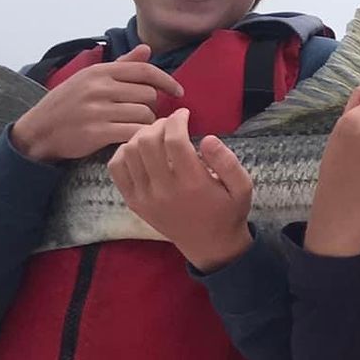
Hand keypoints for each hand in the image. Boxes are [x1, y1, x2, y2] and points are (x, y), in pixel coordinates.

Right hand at [10, 44, 184, 162]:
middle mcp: (99, 88)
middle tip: (143, 114)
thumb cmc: (67, 104)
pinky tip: (133, 138)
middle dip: (152, 106)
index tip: (178, 92)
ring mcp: (97, 110)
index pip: (144, 71)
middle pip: (148, 95)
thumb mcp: (89, 78)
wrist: (38, 131)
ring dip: (147, 123)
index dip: (167, 81)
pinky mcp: (96, 133)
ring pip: (144, 115)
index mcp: (100, 71)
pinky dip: (139, 136)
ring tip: (136, 126)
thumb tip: (147, 49)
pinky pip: (133, 133)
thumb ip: (121, 65)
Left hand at [108, 110, 254, 270]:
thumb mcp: (243, 187)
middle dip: (158, 124)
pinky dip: (123, 152)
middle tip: (170, 124)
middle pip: (147, 142)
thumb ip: (228, 161)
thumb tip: (207, 138)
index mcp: (192, 183)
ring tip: (156, 135)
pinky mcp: (134, 202)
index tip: (184, 114)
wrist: (209, 245)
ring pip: (129, 152)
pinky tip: (139, 150)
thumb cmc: (227, 211)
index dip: (177, 120)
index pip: (174, 140)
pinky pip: (116, 169)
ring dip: (141, 136)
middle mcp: (164, 190)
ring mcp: (145, 197)